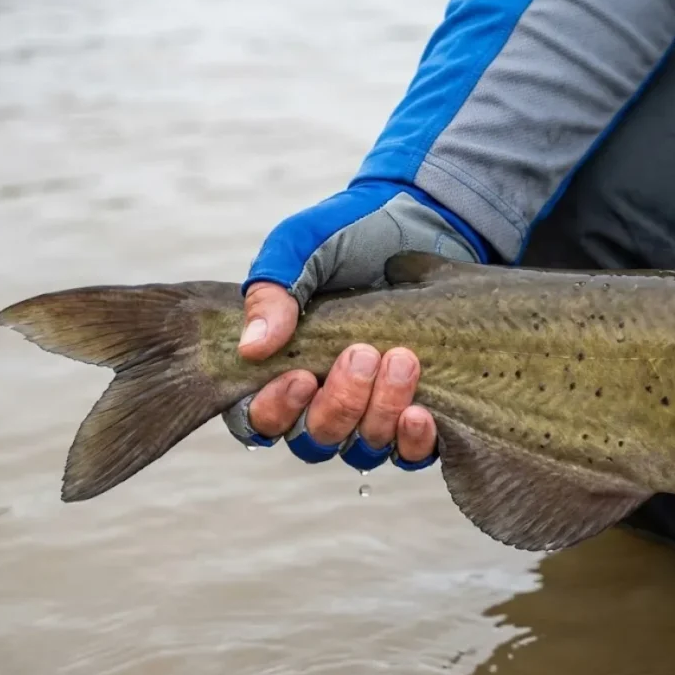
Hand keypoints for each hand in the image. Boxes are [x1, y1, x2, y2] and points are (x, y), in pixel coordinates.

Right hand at [222, 179, 486, 472]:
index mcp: (279, 367)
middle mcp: (321, 401)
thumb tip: (252, 347)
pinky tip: (422, 412)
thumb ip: (272, 291)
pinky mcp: (416, 415)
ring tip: (402, 362)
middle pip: (315, 439)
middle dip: (340, 403)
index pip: (258, 420)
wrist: (421, 221)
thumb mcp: (302, 248)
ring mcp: (371, 413)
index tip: (301, 376)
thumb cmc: (348, 236)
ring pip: (363, 447)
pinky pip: (410, 453)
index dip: (275, 409)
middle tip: (362, 354)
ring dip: (380, 412)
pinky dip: (413, 440)